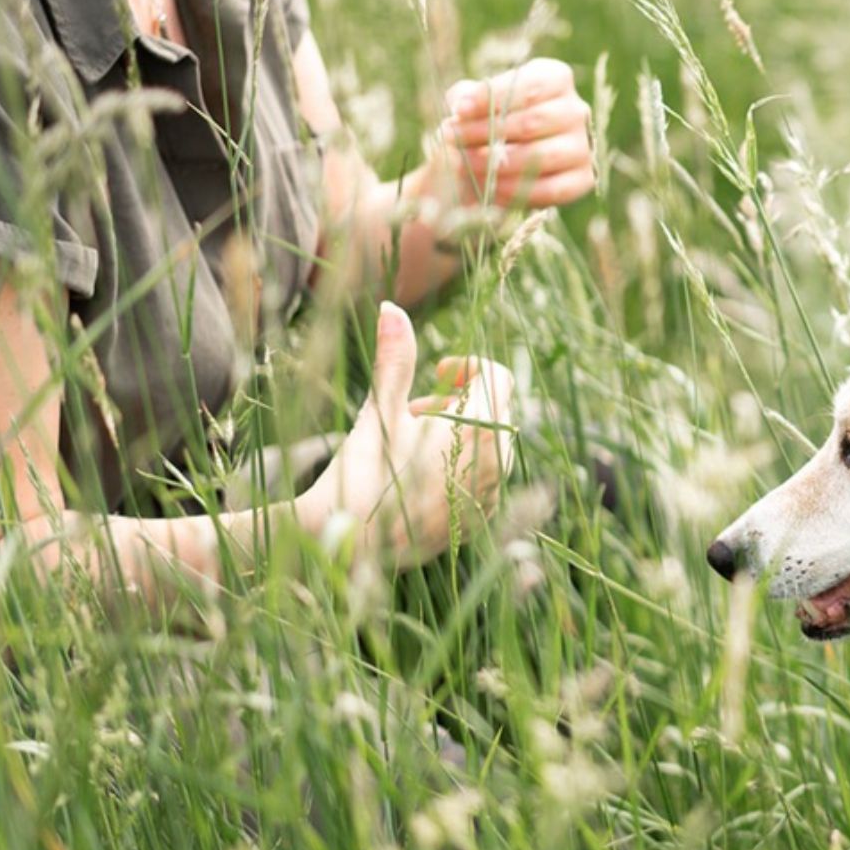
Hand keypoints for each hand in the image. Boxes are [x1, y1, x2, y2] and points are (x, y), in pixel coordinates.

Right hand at [300, 303, 514, 567]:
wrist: (350, 543)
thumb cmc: (364, 470)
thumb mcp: (380, 409)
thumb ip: (396, 358)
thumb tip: (391, 306)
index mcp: (479, 427)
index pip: (498, 377)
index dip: (469, 367)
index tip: (437, 372)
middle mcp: (497, 462)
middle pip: (496, 409)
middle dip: (459, 400)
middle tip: (414, 411)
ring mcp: (493, 494)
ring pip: (491, 444)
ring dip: (460, 433)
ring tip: (411, 444)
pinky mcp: (482, 519)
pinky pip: (485, 478)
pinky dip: (461, 465)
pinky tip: (419, 478)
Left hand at [438, 57, 594, 207]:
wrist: (511, 161)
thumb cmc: (493, 122)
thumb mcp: (478, 101)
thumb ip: (467, 96)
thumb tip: (460, 104)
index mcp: (556, 78)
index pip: (527, 86)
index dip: (491, 98)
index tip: (458, 110)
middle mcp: (576, 110)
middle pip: (531, 122)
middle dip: (486, 132)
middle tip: (452, 139)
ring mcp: (583, 146)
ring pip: (540, 156)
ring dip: (496, 163)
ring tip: (464, 165)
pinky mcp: (584, 179)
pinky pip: (550, 188)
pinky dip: (516, 190)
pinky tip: (489, 189)